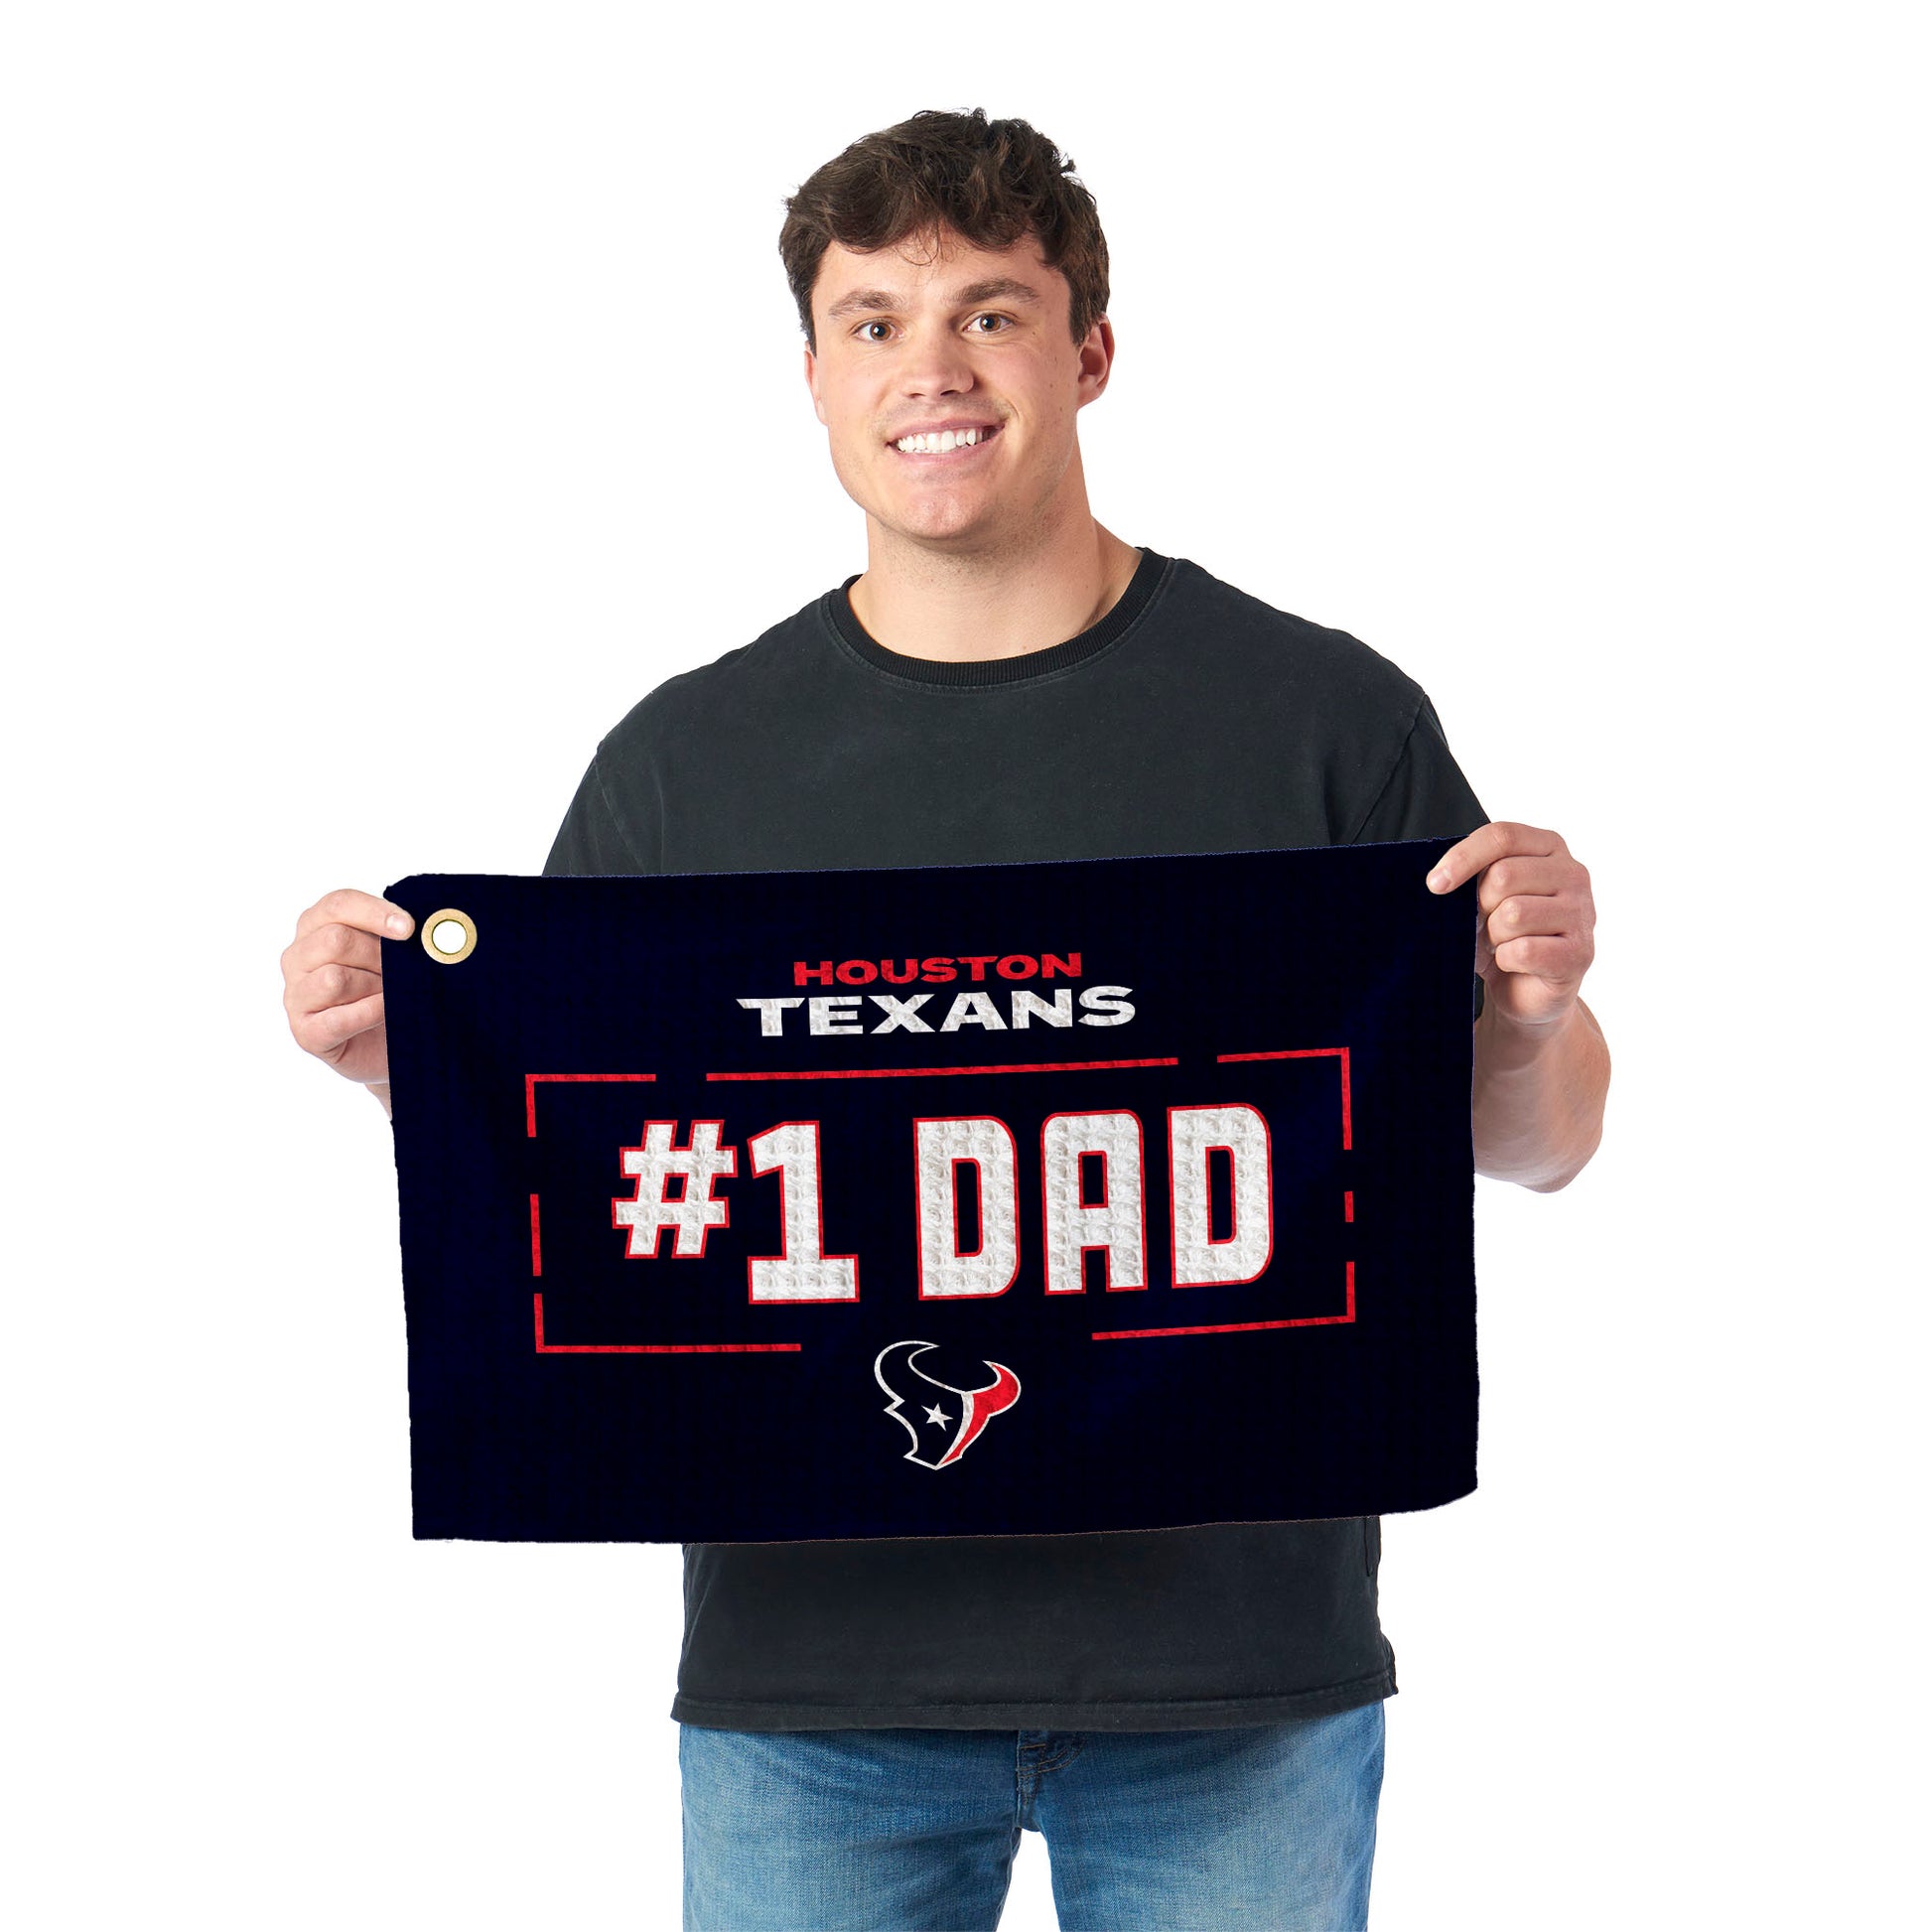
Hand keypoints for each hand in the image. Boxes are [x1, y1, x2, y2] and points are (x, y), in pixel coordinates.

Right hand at [282, 889, 413, 1092]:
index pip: (338, 904)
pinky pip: (336, 1019)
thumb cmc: (390, 989)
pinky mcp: (306, 1033)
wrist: (393, 1044)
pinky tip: (387, 1012)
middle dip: (379, 956)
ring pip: (334, 979)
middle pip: (335, 940)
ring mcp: (296, 996)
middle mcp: (298, 957)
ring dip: (374, 988)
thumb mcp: (395, 954)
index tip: (410, 928)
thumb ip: (398, 936)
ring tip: (393, 996)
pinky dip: (369, 1013)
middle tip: (404, 971)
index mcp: (316, 926)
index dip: (375, 913)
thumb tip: (427, 929)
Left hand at [1426, 822, 1594, 1028]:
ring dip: (1493, 936)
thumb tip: (1440, 881)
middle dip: (1480, 907)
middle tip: (1484, 925)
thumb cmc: (1501, 936)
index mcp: (1549, 848)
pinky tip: (1514, 962)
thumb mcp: (1481, 898)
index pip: (1502, 836)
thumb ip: (1471, 878)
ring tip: (1502, 943)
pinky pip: (1524, 950)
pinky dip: (1506, 960)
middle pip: (1504, 876)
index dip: (1463, 857)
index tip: (1435, 884)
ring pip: (1513, 914)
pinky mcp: (1580, 952)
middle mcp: (1573, 874)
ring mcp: (1582, 913)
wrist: (1525, 990)